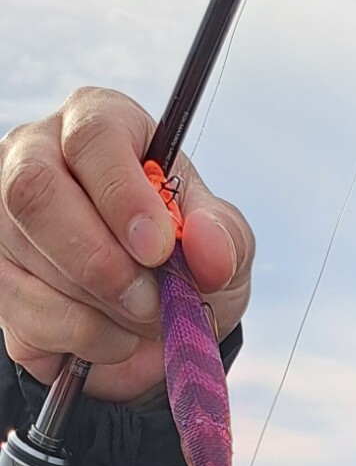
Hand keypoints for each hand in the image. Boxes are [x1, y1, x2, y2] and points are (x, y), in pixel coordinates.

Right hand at [0, 88, 253, 400]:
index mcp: (96, 125)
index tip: (159, 249)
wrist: (159, 318)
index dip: (123, 195)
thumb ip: (224, 238)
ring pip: (27, 262)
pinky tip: (113, 335)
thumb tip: (210, 247)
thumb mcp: (223, 242)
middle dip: (99, 261)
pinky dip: (83, 340)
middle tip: (149, 300)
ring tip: (142, 317)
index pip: (92, 138)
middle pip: (34, 193)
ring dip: (100, 310)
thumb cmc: (185, 256)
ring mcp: (5, 221)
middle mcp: (34, 158)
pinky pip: (26, 317)